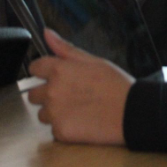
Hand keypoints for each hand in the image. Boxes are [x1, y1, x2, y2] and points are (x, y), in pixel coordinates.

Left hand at [27, 29, 133, 144]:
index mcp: (59, 70)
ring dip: (54, 113)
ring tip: (78, 110)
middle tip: (70, 96)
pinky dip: (65, 127)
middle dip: (47, 95)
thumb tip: (47, 33)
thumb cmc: (117, 85)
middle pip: (33, 94)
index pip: (34, 68)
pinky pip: (54, 130)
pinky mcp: (61, 132)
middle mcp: (52, 91)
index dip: (44, 72)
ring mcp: (55, 113)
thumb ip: (66, 49)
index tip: (54, 77)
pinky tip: (82, 122)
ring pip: (42, 114)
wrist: (132, 113)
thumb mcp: (94, 61)